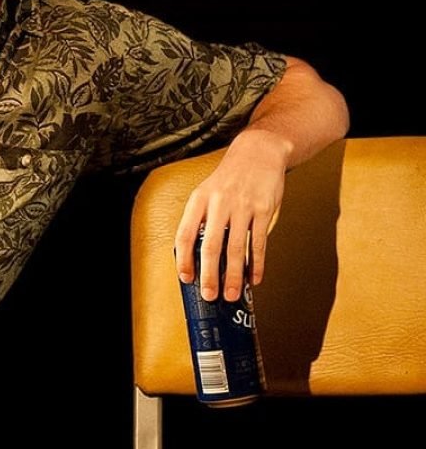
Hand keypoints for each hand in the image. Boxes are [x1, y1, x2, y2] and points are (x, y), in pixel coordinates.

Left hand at [172, 130, 288, 301]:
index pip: (186, 234)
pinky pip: (259, 242)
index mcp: (199, 200)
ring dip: (233, 275)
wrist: (258, 153)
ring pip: (236, 248)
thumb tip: (195, 256)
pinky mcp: (264, 210)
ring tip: (231, 294)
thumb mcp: (207, 192)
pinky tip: (254, 278)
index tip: (185, 278)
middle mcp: (218, 204)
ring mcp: (243, 207)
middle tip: (209, 295)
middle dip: (209, 274)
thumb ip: (201, 220)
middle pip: (211, 245)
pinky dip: (256, 264)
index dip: (184, 258)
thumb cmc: (228, 179)